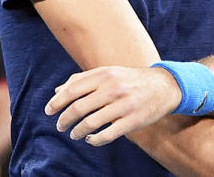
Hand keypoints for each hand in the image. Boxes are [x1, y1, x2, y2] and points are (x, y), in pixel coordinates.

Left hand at [46, 65, 181, 145]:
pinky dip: (94, 140)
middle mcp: (114, 88)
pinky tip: (91, 139)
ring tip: (75, 134)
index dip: (57, 103)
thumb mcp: (109, 73)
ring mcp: (124, 105)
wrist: (165, 86)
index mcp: (106, 74)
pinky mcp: (133, 120)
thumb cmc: (131, 80)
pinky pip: (107, 135)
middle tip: (61, 126)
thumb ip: (83, 80)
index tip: (49, 112)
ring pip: (90, 123)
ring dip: (77, 132)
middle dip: (64, 120)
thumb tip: (57, 91)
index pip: (72, 90)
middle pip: (78, 108)